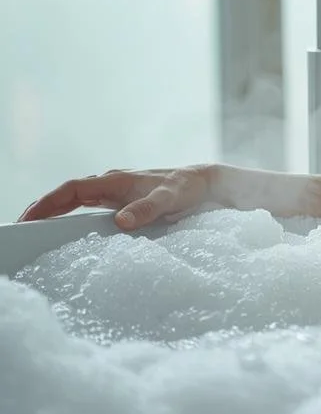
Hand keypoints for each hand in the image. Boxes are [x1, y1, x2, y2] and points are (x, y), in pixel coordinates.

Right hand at [18, 166, 215, 229]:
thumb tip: (121, 222)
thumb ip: (147, 209)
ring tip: (35, 233)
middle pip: (68, 195)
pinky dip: (73, 217)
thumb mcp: (170, 199)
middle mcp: (111, 184)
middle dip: (43, 209)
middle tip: (22, 230)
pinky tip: (67, 232)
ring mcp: (116, 193)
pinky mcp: (122, 202)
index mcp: (115, 180)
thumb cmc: (187, 188)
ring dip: (55, 213)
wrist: (205, 183)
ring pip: (76, 201)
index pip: (72, 190)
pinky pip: (90, 208)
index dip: (48, 203)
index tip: (29, 218)